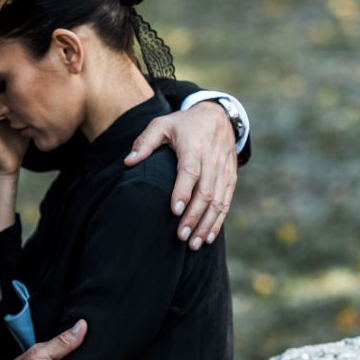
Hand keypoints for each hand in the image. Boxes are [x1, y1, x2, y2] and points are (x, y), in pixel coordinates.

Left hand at [125, 101, 237, 250]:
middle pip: (205, 192)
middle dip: (194, 216)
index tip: (174, 210)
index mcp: (194, 146)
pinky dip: (217, 222)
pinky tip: (206, 237)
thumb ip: (145, 142)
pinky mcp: (231, 178)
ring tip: (193, 243)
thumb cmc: (184, 123)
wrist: (218, 116)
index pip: (190, 171)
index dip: (183, 191)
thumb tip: (128, 162)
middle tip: (180, 236)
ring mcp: (224, 170)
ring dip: (206, 224)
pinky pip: (226, 203)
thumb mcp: (162, 124)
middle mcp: (212, 159)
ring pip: (218, 201)